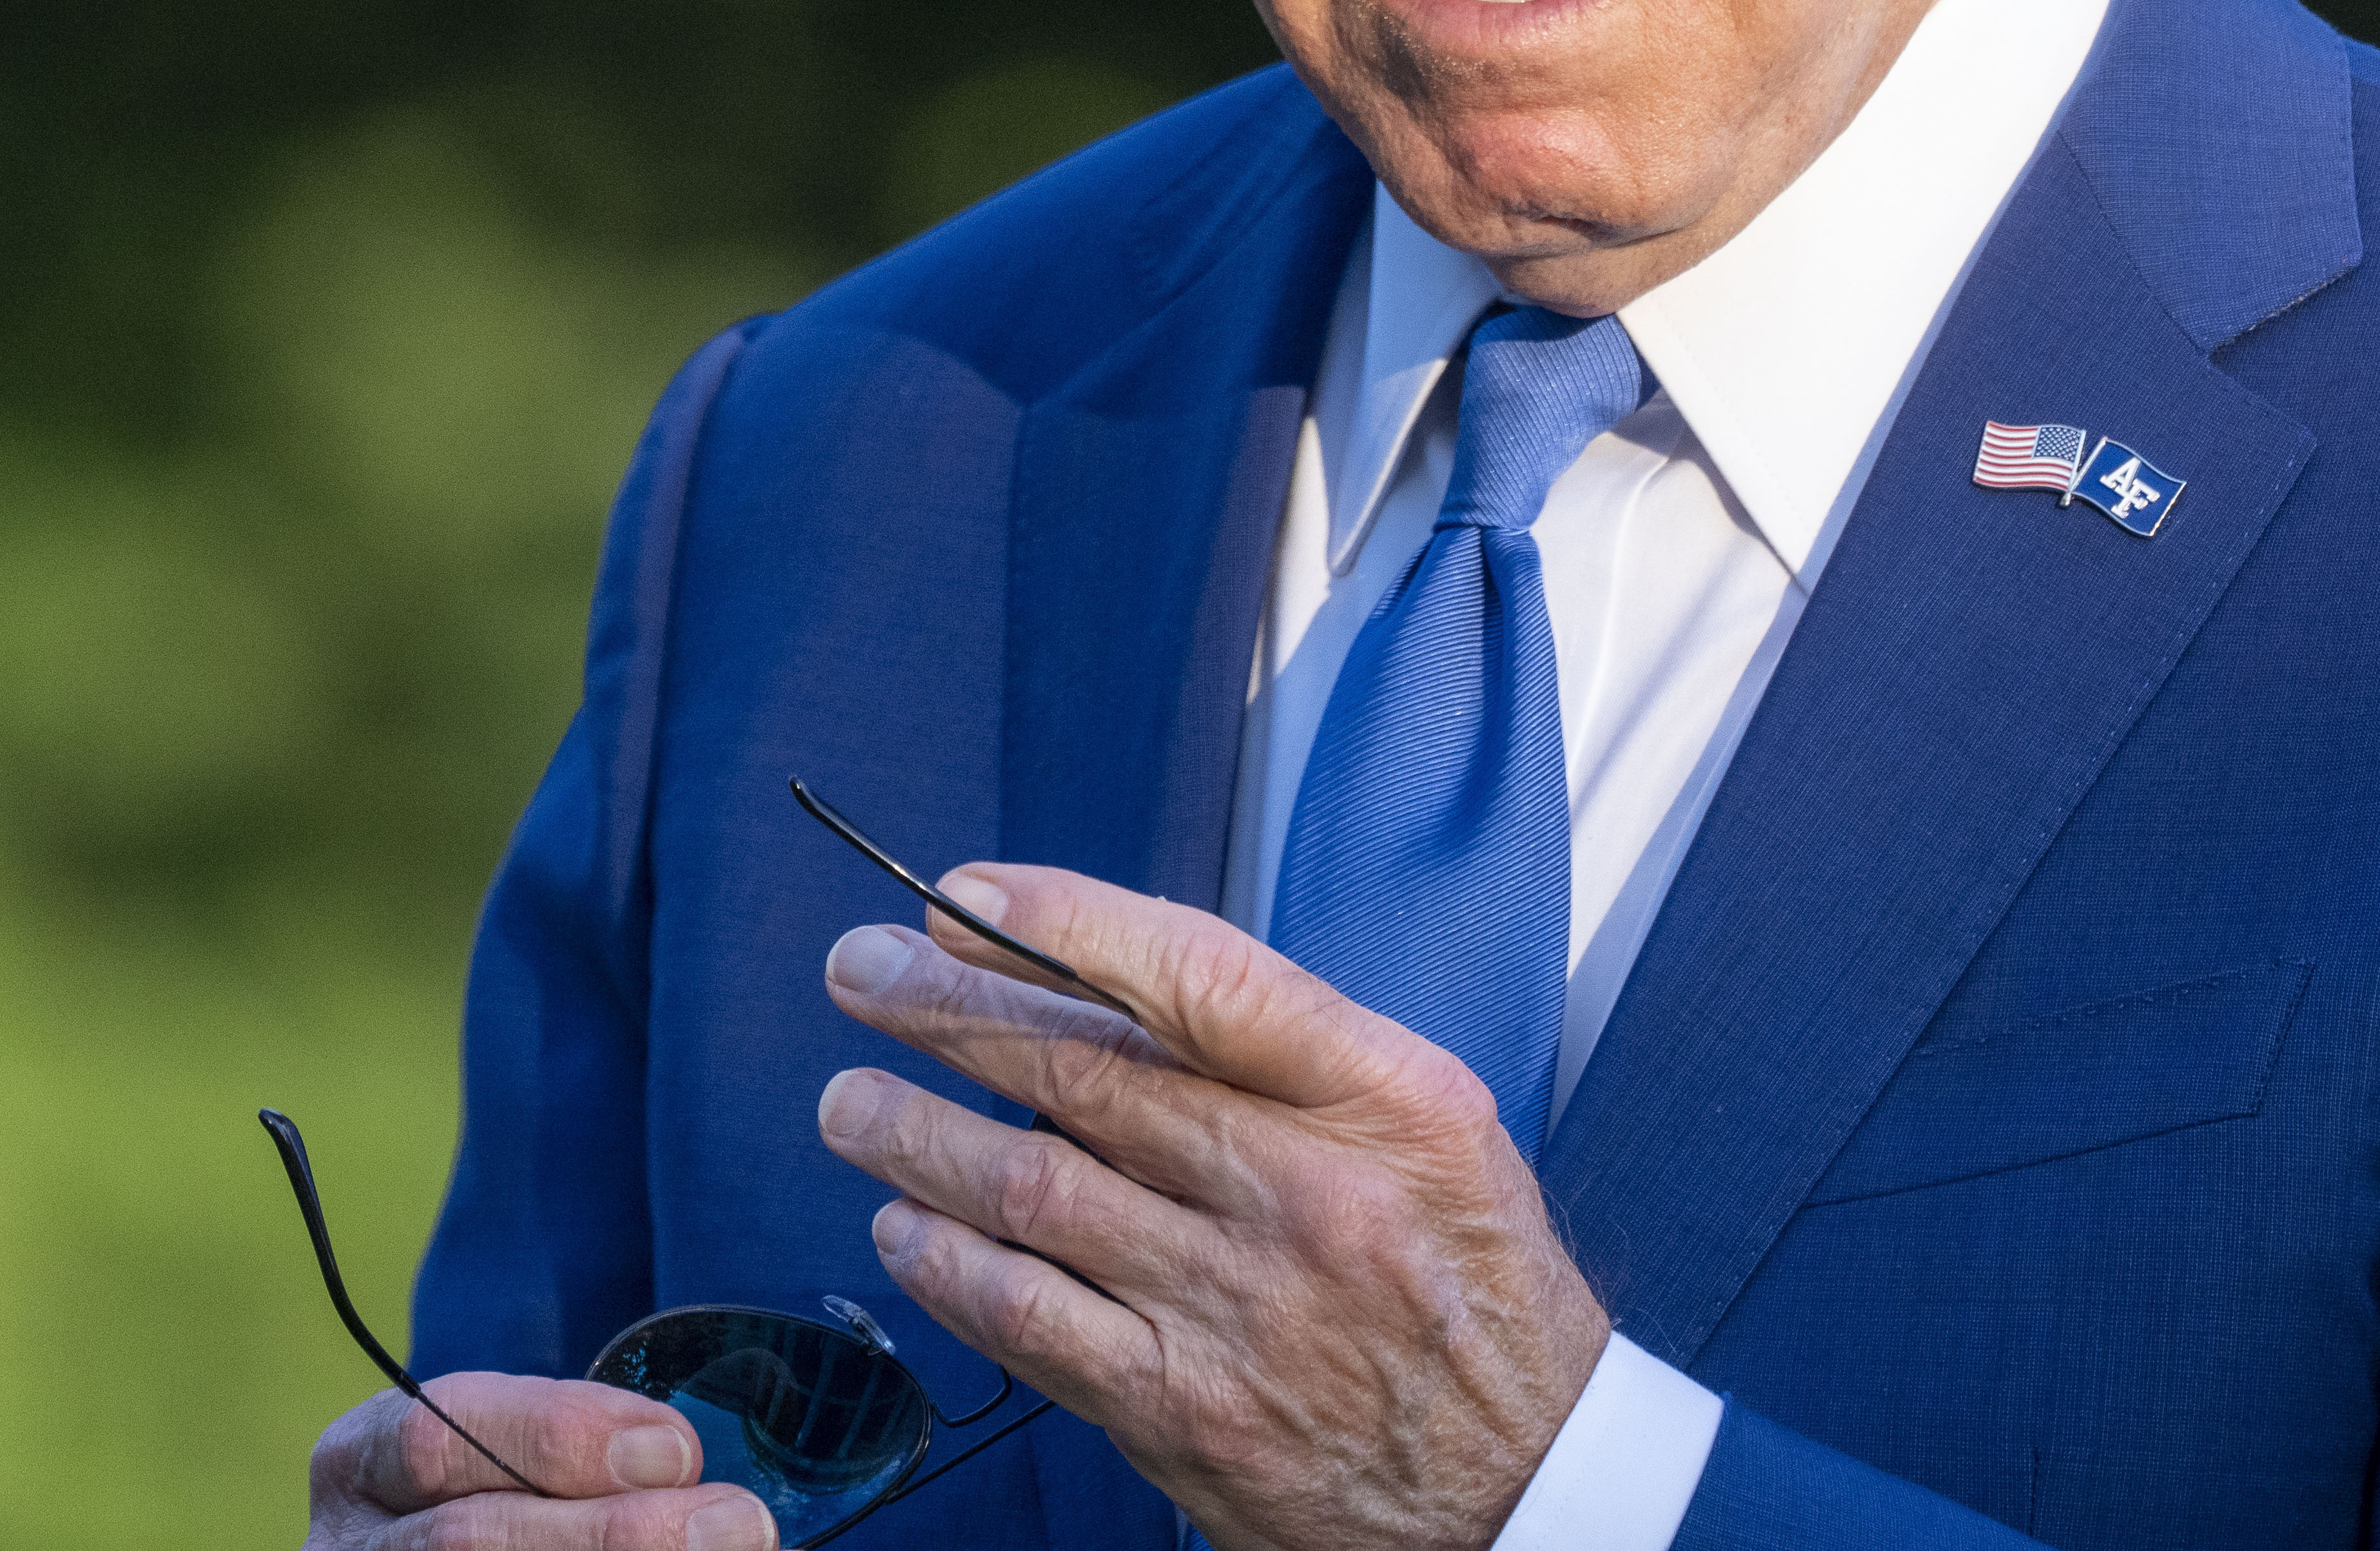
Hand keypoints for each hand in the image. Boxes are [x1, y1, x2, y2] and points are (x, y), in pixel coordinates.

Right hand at [300, 1372, 782, 1548]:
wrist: (478, 1539)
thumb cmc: (508, 1497)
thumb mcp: (513, 1455)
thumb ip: (577, 1451)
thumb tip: (681, 1464)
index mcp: (362, 1465)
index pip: (435, 1435)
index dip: (555, 1436)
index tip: (677, 1449)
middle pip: (465, 1542)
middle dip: (611, 1533)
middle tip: (737, 1524)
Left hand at [814, 866, 1609, 1550]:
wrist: (1526, 1482)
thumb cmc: (1472, 1289)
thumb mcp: (1431, 1128)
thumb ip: (1293, 1055)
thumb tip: (1119, 980)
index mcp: (1382, 1099)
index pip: (1200, 976)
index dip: (1065, 924)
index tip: (966, 896)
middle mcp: (1309, 1193)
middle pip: (1087, 1072)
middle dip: (948, 1010)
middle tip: (866, 974)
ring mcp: (1240, 1306)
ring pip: (1034, 1190)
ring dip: (917, 1136)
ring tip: (852, 1101)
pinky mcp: (1186, 1412)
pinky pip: (1031, 1320)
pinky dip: (948, 1266)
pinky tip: (902, 1228)